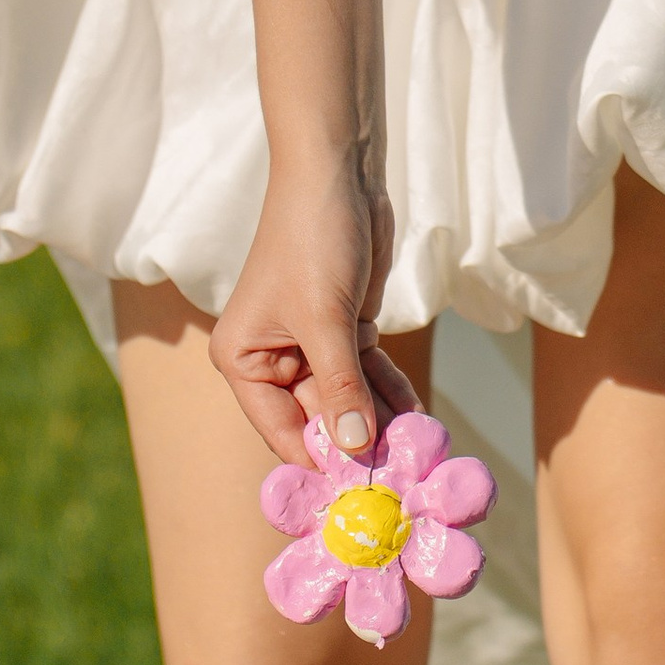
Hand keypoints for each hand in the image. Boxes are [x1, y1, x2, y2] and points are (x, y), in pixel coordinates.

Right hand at [210, 153, 421, 463]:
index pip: (282, 431)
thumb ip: (342, 388)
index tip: (362, 489)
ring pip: (350, 401)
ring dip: (383, 421)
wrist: (338, 174)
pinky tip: (420, 416)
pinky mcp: (345, 330)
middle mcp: (272, 361)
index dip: (321, 459)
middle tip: (404, 471)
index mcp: (244, 361)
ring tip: (420, 448)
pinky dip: (392, 393)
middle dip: (360, 442)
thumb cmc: (312, 240)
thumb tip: (354, 448)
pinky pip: (369, 376)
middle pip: (319, 420)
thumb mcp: (327, 320)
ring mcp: (312, 347)